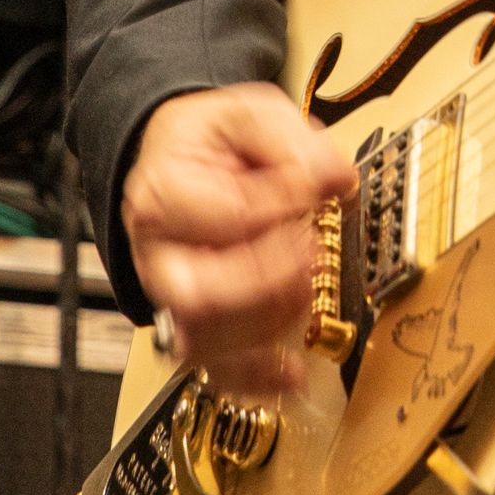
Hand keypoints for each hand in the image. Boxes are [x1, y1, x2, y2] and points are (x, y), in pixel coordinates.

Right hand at [122, 84, 357, 396]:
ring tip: (308, 281)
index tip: (317, 184)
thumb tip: (335, 176)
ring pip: (208, 341)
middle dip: (271, 276)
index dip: (284, 204)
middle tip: (310, 246)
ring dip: (272, 319)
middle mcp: (159, 255)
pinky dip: (258, 379)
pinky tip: (294, 374)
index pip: (229, 216)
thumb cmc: (212, 140)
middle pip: (202, 295)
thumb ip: (293, 142)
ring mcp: (173, 297)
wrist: (179, 158)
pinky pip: (217, 371)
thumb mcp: (250, 115)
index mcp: (163, 195)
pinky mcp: (194, 325)